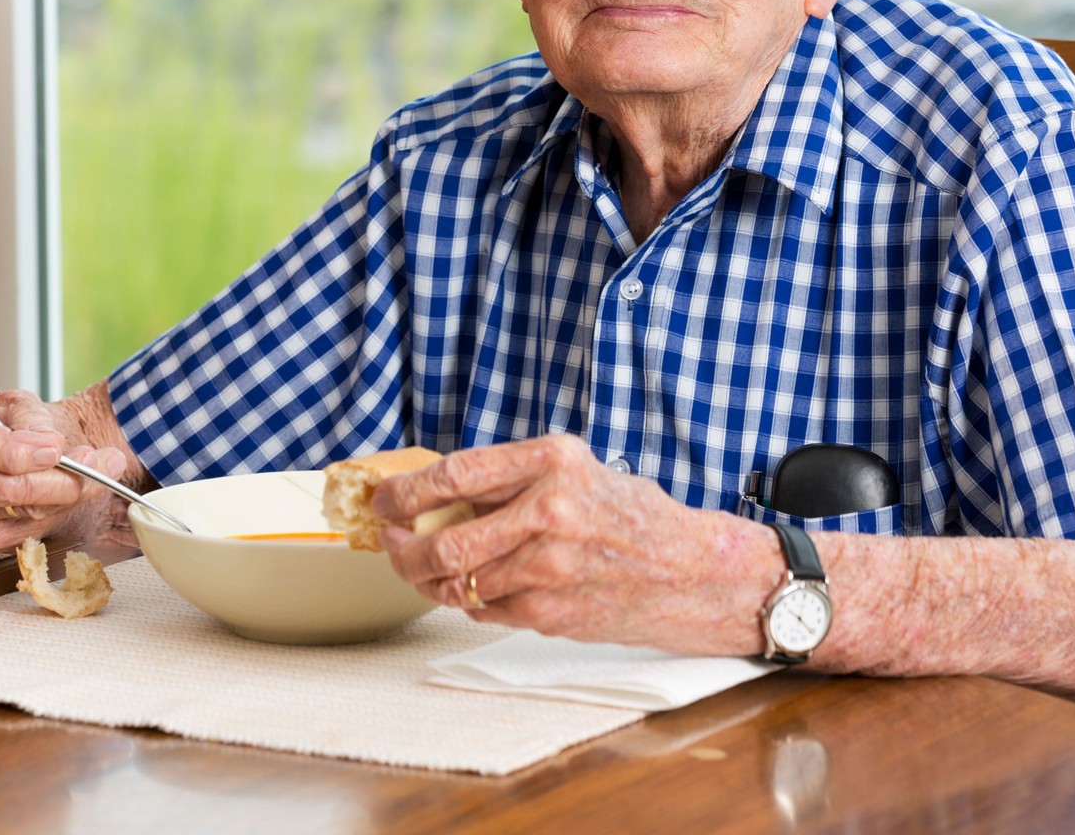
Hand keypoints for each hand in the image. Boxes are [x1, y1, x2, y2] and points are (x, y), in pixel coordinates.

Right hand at [0, 389, 134, 551]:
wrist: (5, 444)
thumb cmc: (6, 419)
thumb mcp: (17, 404)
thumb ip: (30, 419)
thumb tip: (49, 445)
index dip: (15, 451)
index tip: (56, 451)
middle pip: (4, 488)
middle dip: (61, 478)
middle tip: (103, 461)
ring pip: (21, 510)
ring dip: (69, 492)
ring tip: (97, 468)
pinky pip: (26, 530)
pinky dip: (58, 511)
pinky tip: (72, 492)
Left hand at [375, 435, 778, 654]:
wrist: (690, 571)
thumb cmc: (628, 515)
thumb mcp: (574, 469)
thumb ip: (510, 478)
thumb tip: (432, 491)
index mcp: (552, 461)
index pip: (455, 474)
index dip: (406, 491)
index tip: (384, 499)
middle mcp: (549, 511)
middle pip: (445, 540)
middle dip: (403, 548)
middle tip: (392, 544)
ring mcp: (549, 567)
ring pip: (456, 581)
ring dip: (429, 578)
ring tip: (425, 566)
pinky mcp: (550, 612)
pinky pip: (482, 608)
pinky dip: (466, 599)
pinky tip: (474, 586)